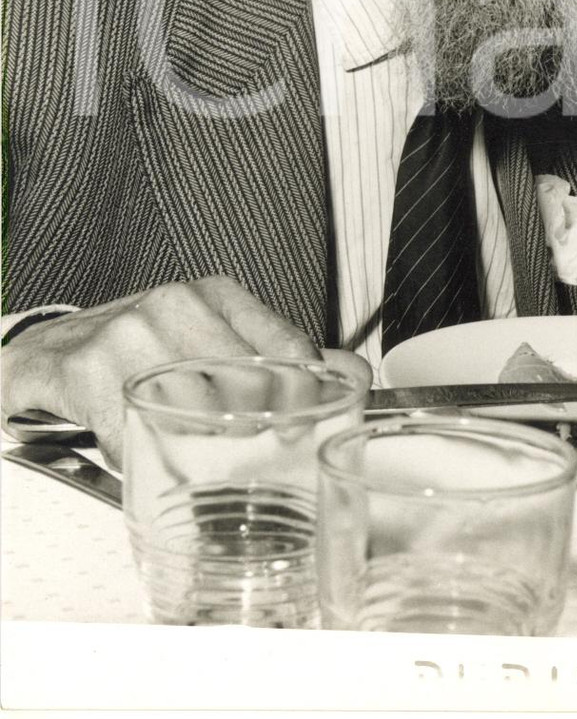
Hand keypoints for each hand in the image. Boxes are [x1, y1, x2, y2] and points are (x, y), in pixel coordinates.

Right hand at [1, 276, 319, 467]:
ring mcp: (127, 333)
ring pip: (190, 412)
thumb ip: (274, 357)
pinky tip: (137, 453)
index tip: (310, 427)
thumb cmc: (140, 349)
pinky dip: (137, 455)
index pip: (285, 345)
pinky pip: (128, 431)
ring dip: (197, 449)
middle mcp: (174, 304)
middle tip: (259, 458)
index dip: (308, 393)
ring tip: (196, 461)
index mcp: (215, 295)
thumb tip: (350, 376)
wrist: (47, 350)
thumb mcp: (208, 337)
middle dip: (258, 430)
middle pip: (245, 383)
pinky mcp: (82, 369)